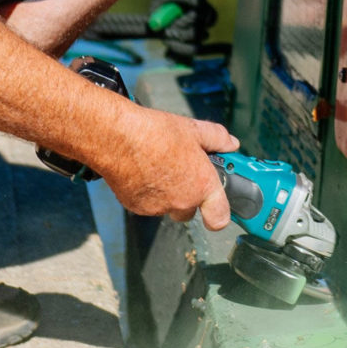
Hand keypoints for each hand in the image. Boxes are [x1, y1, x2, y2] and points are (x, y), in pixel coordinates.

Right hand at [101, 103, 238, 227]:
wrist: (116, 137)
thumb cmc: (153, 133)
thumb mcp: (193, 129)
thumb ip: (217, 138)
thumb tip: (230, 143)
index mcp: (201, 185)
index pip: (219, 218)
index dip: (220, 214)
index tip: (217, 205)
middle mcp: (181, 201)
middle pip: (190, 212)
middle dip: (189, 197)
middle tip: (183, 174)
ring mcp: (158, 207)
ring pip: (167, 207)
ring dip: (167, 195)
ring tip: (158, 167)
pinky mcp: (136, 207)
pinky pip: (147, 205)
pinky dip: (147, 194)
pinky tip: (142, 172)